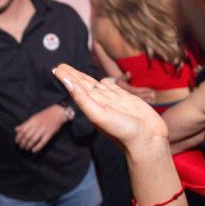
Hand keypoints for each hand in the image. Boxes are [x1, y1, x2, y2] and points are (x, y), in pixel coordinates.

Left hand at [14, 104, 66, 152]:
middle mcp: (37, 125)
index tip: (17, 142)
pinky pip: (42, 142)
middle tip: (21, 147)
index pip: (22, 130)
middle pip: (27, 136)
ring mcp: (43, 130)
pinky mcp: (49, 134)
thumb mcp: (33, 117)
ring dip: (28, 146)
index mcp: (32, 121)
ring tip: (26, 148)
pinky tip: (33, 150)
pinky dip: (37, 147)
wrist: (57, 113)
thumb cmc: (44, 115)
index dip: (18, 137)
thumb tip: (16, 129)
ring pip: (33, 140)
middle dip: (22, 143)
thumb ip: (25, 124)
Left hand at [53, 65, 167, 149]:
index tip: (56, 69)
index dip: (68, 78)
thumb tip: (68, 83)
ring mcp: (114, 101)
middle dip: (73, 75)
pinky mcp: (127, 100)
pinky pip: (114, 89)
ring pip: (97, 86)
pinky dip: (107, 84)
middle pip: (85, 85)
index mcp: (92, 106)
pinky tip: (102, 81)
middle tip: (61, 66)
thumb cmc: (123, 131)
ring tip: (76, 71)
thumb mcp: (99, 115)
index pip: (77, 88)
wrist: (147, 139)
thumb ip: (83, 99)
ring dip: (86, 78)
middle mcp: (101, 103)